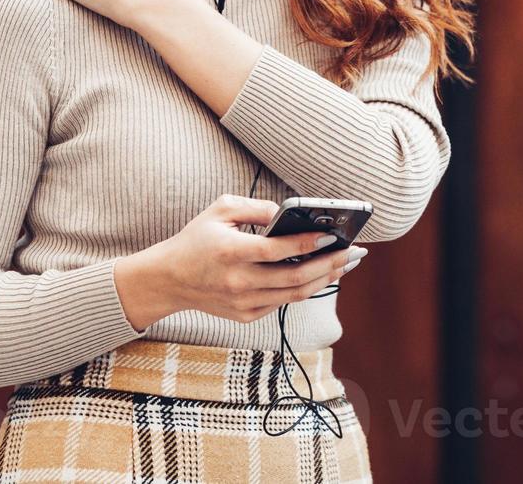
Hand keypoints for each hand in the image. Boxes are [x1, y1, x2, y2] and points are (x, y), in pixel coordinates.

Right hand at [118, 194, 367, 327]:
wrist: (169, 278)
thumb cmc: (196, 239)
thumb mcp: (220, 209)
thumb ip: (256, 207)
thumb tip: (289, 213)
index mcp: (231, 252)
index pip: (280, 249)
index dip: (311, 242)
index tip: (334, 234)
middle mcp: (239, 281)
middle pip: (296, 276)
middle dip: (329, 264)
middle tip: (352, 253)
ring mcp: (243, 302)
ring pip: (295, 294)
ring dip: (323, 280)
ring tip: (342, 266)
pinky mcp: (245, 315)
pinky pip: (282, 302)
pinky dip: (302, 289)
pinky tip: (317, 276)